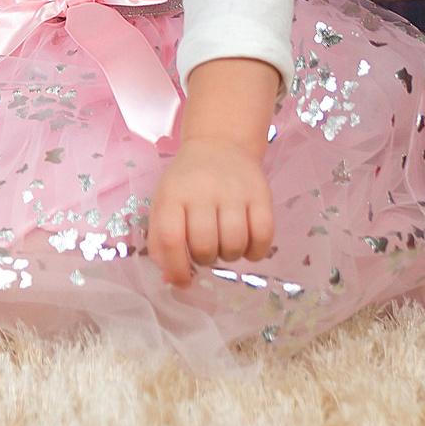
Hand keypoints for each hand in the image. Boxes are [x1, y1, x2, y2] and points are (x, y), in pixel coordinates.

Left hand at [146, 138, 275, 287]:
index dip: (176, 268)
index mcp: (173, 194)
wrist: (219, 144)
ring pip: (235, 244)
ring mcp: (234, 191)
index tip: (183, 282)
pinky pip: (264, 236)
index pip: (171, 238)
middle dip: (206, 259)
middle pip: (206, 246)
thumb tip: (171, 279)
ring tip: (225, 244)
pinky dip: (256, 251)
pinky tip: (248, 247)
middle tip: (206, 250)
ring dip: (230, 256)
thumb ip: (160, 240)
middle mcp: (203, 190)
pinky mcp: (261, 194)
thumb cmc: (187, 182)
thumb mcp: (164, 202)